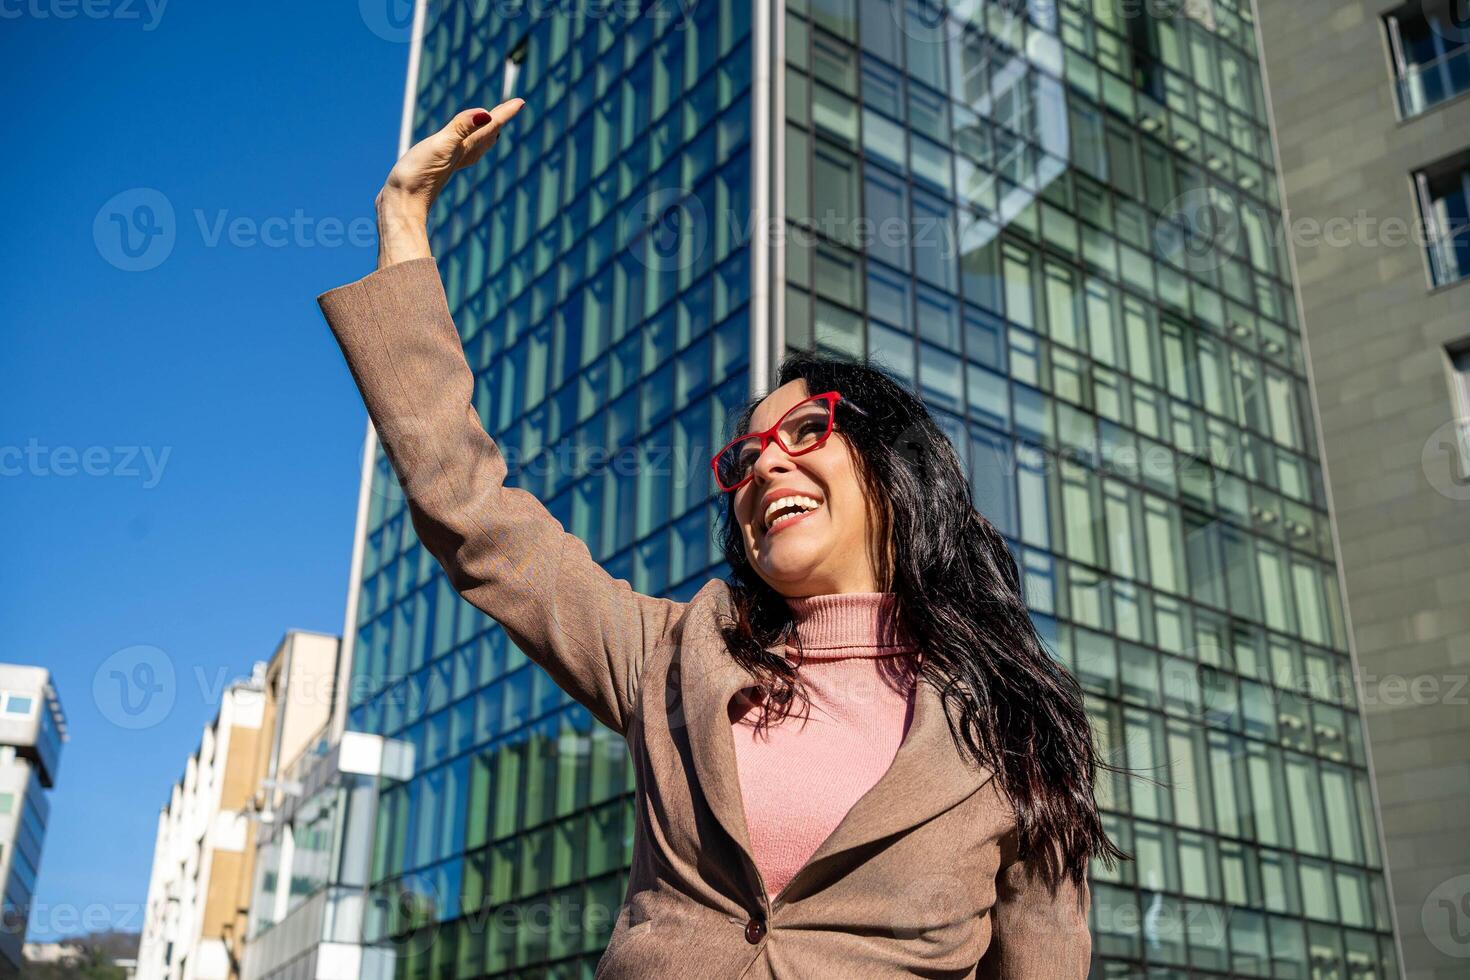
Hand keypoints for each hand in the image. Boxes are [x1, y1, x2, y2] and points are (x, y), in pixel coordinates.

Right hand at [375, 99, 525, 268]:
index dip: (505, 112)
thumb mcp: (441, 146)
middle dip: (497, 121)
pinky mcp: (436, 169)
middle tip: (510, 109)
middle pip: (486, 136)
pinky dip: (465, 145)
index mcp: (465, 148)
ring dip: (485, 134)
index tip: (521, 102)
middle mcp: (461, 156)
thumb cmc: (419, 176)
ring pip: (475, 146)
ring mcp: (449, 164)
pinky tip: (458, 149)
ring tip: (491, 127)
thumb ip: (461, 129)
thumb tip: (487, 115)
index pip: (490, 126)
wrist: (402, 206)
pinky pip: (458, 153)